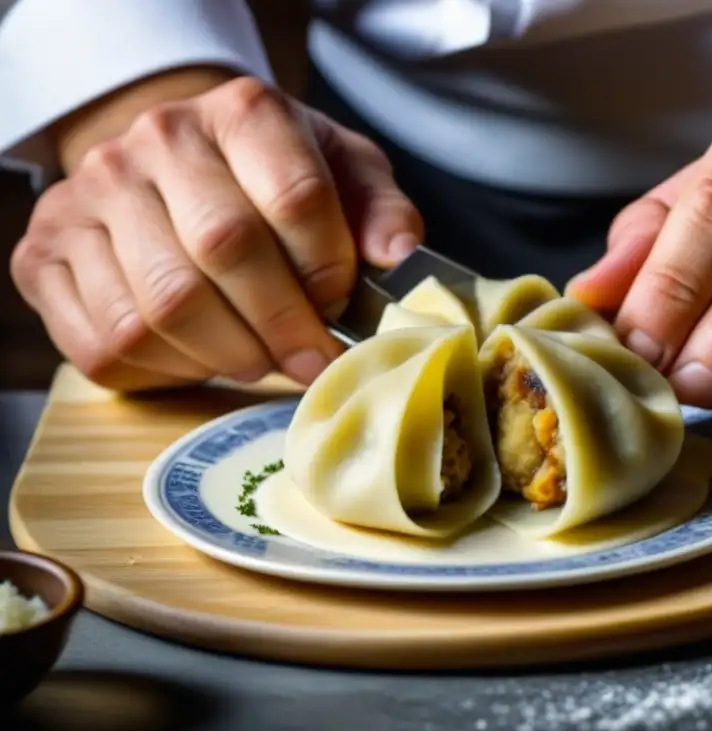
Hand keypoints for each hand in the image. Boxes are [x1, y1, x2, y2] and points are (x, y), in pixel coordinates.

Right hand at [11, 76, 422, 390]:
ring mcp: (90, 195)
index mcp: (242, 111)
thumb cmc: (271, 179)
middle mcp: (157, 140)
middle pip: (225, 251)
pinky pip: (108, 344)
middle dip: (284, 326)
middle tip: (311, 360)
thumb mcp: (342, 175)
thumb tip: (399, 256)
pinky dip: (167, 371)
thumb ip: (379, 210)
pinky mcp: (44, 255)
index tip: (341, 308)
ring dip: (229, 356)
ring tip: (261, 360)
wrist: (175, 167)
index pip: (296, 197)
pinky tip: (201, 356)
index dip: (329, 271)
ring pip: (162, 307)